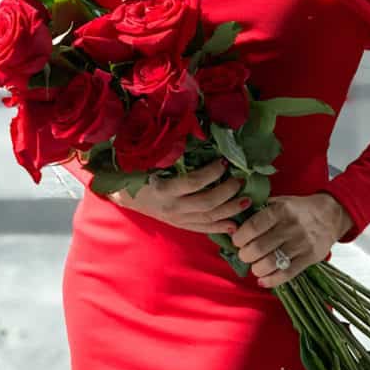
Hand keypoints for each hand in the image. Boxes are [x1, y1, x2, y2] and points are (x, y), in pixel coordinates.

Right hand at [107, 156, 248, 234]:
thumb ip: (172, 155)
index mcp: (162, 189)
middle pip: (206, 203)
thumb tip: (199, 140)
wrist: (122, 194)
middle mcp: (171, 207)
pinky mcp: (179, 225)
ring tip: (247, 200)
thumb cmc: (137, 172)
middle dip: (227, 192)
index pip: (193, 183)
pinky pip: (202, 228)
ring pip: (208, 218)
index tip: (224, 162)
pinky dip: (219, 227)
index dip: (211, 174)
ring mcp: (176, 218)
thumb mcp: (151, 162)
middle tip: (240, 181)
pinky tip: (234, 224)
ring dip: (230, 210)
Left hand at [230, 193, 353, 287]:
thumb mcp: (280, 201)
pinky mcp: (310, 258)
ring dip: (256, 268)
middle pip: (259, 248)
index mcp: (281, 210)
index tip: (237, 241)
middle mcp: (291, 227)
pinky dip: (271, 280)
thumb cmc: (300, 208)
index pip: (253, 227)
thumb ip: (260, 210)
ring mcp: (302, 244)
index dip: (240, 237)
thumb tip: (236, 225)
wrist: (332, 214)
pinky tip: (262, 280)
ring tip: (254, 266)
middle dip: (245, 255)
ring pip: (271, 263)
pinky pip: (286, 274)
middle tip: (244, 254)